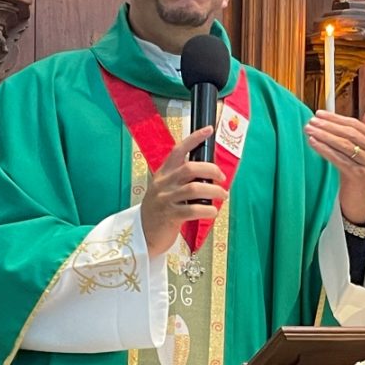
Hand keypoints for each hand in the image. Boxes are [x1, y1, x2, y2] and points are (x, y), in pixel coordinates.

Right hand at [139, 126, 228, 256]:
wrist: (142, 234)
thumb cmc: (159, 210)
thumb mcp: (165, 189)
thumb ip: (180, 180)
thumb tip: (208, 173)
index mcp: (163, 174)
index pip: (178, 150)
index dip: (194, 139)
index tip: (208, 130)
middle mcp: (163, 184)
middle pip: (190, 168)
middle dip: (211, 170)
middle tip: (221, 178)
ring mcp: (165, 200)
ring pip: (195, 188)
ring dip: (214, 191)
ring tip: (222, 195)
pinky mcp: (170, 216)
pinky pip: (193, 210)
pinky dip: (208, 210)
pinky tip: (213, 211)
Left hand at [304, 100, 364, 224]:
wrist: (358, 200)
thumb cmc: (358, 171)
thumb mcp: (364, 148)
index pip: (356, 125)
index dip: (336, 118)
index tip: (319, 114)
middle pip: (350, 133)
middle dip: (328, 126)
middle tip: (311, 121)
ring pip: (344, 145)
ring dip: (324, 135)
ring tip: (309, 130)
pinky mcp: (360, 176)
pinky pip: (339, 159)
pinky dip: (324, 149)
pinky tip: (313, 143)